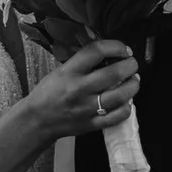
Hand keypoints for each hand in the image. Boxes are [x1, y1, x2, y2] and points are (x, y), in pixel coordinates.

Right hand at [21, 38, 140, 144]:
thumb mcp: (61, 70)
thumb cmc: (48, 92)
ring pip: (120, 95)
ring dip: (133, 86)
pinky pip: (117, 116)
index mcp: (69, 71)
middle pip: (114, 73)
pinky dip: (126, 107)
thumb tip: (108, 51)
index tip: (123, 49)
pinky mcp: (91, 124)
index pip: (97, 51)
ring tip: (134, 81)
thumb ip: (83, 61)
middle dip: (130, 66)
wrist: (37, 120)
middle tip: (132, 64)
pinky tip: (125, 102)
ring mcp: (86, 108)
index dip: (115, 46)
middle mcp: (79, 88)